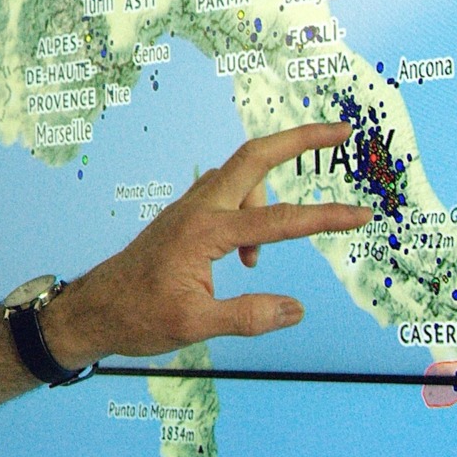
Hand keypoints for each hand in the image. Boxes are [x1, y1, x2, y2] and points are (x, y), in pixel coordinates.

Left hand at [39, 122, 374, 365]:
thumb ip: (248, 316)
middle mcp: (198, 208)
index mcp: (205, 232)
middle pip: (256, 155)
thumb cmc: (138, 317)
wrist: (93, 310)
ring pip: (242, 175)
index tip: (363, 215)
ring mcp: (189, 207)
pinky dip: (250, 209)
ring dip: (269, 196)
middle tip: (341, 130)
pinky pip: (227, 192)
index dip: (326, 217)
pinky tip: (243, 256)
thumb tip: (295, 309)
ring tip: (254, 263)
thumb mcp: (194, 326)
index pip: (280, 221)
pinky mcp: (185, 216)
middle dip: (300, 139)